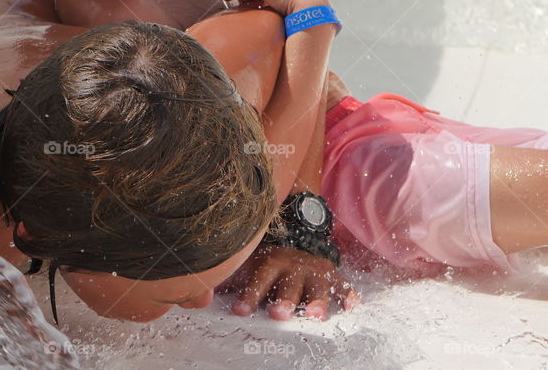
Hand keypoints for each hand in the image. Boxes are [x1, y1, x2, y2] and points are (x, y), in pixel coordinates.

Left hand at [215, 243, 359, 320]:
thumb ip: (225, 279)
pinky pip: (343, 284)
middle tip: (278, 314)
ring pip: (317, 286)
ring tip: (315, 316)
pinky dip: (348, 295)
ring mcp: (313, 270)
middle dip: (284, 299)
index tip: (240, 310)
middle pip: (289, 284)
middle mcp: (292, 265)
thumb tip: (196, 294)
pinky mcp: (331, 274)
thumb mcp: (246, 262)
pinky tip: (351, 306)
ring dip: (317, 300)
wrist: (296, 232)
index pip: (258, 280)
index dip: (249, 295)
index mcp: (268, 263)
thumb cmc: (266, 257)